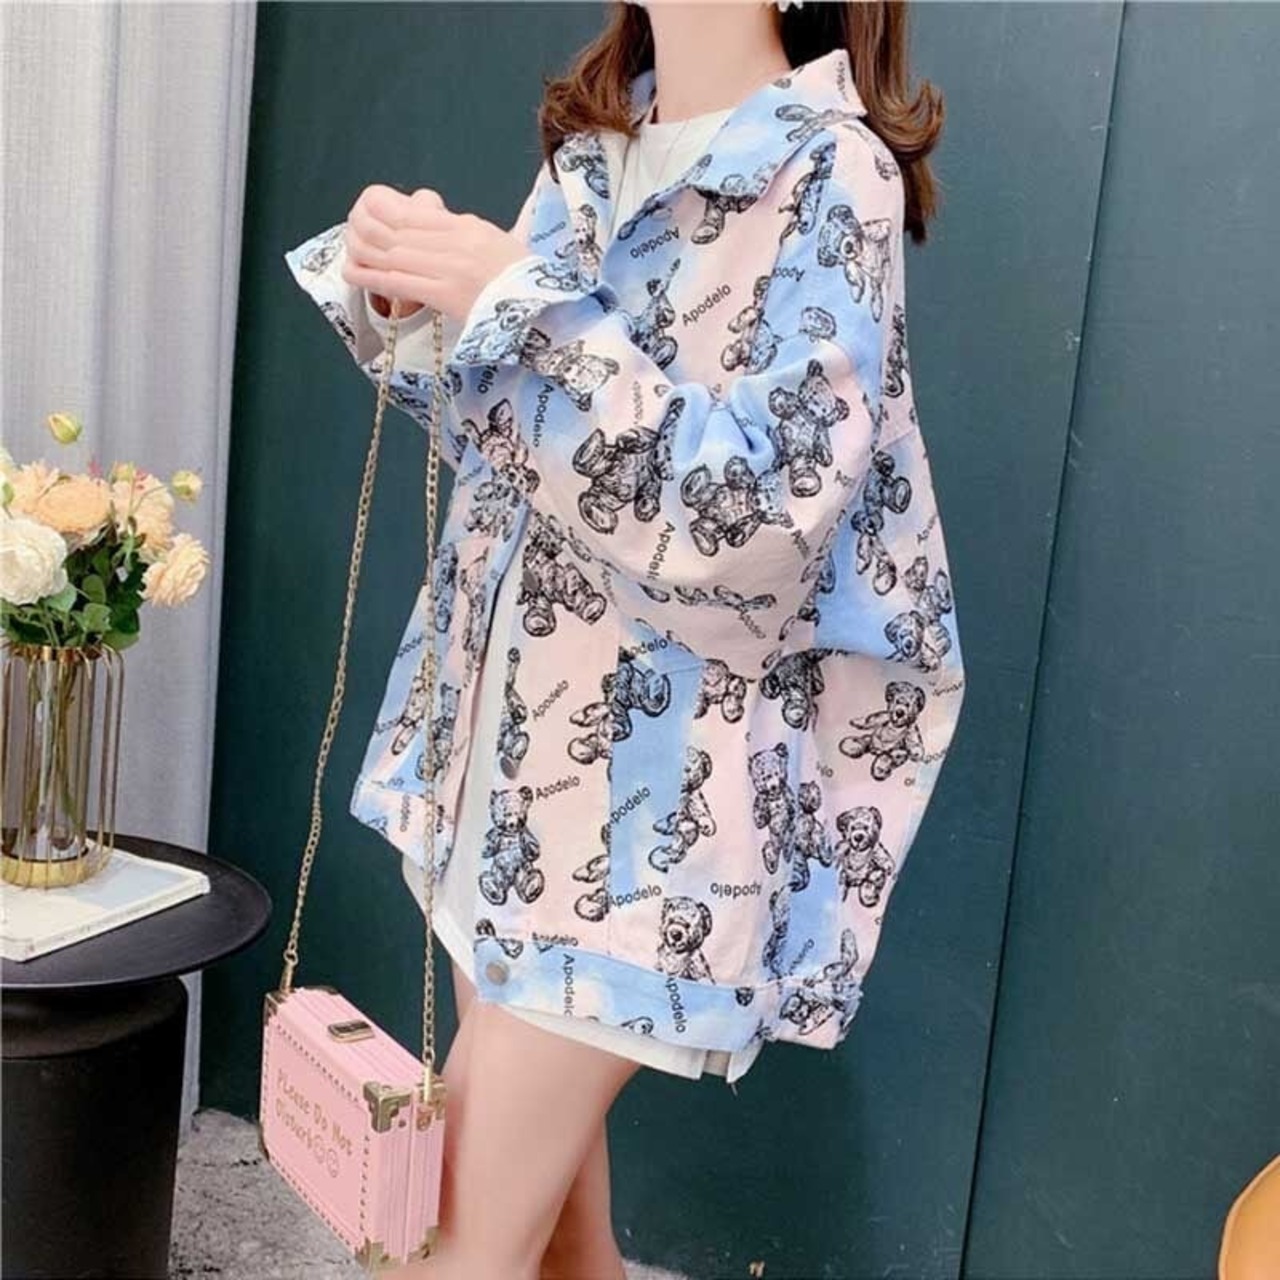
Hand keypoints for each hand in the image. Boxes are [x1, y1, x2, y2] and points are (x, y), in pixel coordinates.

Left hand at [340, 183, 530, 321]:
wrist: (543, 311)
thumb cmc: (521, 280)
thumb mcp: (495, 241)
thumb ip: (462, 230)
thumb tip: (429, 217)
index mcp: (468, 227)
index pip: (416, 214)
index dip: (384, 210)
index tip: (366, 209)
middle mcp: (456, 243)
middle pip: (399, 230)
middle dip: (368, 227)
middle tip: (350, 228)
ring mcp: (450, 270)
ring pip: (394, 254)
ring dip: (364, 251)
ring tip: (348, 249)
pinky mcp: (446, 297)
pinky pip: (401, 283)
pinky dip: (372, 277)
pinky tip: (353, 273)